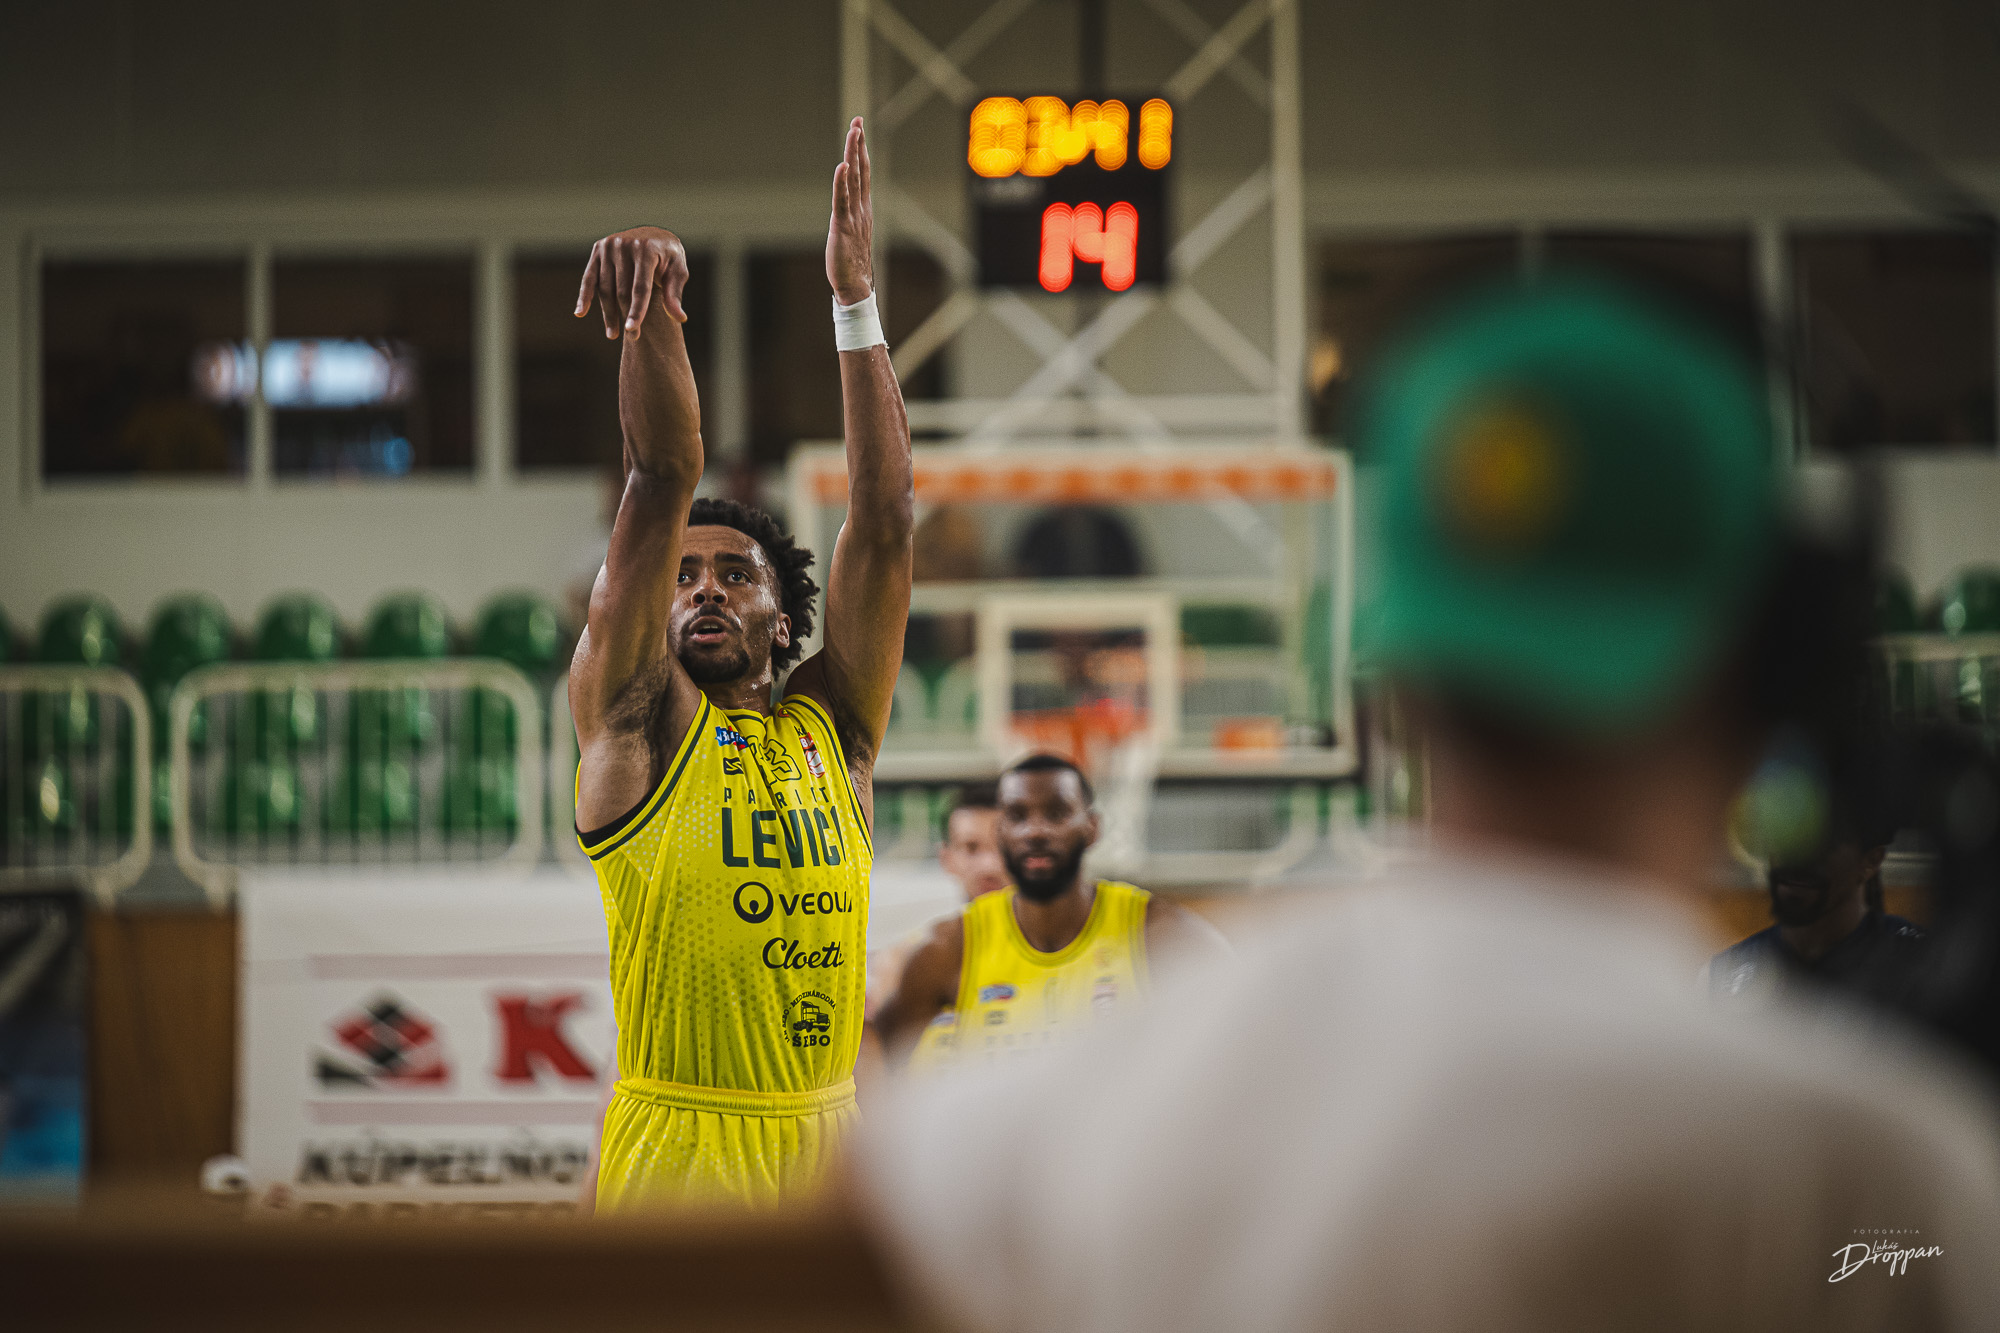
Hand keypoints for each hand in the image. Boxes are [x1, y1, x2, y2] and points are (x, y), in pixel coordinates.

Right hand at [575, 226, 689, 339]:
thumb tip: (680, 319)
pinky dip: (584, 296)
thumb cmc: (669, 257)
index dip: (637, 311)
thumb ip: (674, 294)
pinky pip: (589, 277)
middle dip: (625, 316)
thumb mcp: (678, 272)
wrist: (654, 234)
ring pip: (605, 288)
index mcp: (646, 249)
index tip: (632, 330)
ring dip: (608, 313)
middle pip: (621, 290)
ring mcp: (609, 246)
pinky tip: (580, 313)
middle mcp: (624, 245)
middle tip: (632, 338)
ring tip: (613, 334)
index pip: (640, 287)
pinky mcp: (598, 249)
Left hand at [826, 117, 874, 305]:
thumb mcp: (852, 232)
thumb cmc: (851, 262)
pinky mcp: (842, 226)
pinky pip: (842, 201)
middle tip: (858, 121)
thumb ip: (849, 215)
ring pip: (854, 180)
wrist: (855, 286)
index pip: (863, 173)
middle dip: (858, 144)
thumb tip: (844, 205)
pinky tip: (842, 167)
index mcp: (863, 209)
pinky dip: (842, 183)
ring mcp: (853, 216)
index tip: (859, 129)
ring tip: (854, 133)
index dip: (861, 151)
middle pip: (861, 170)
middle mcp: (861, 208)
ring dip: (853, 155)